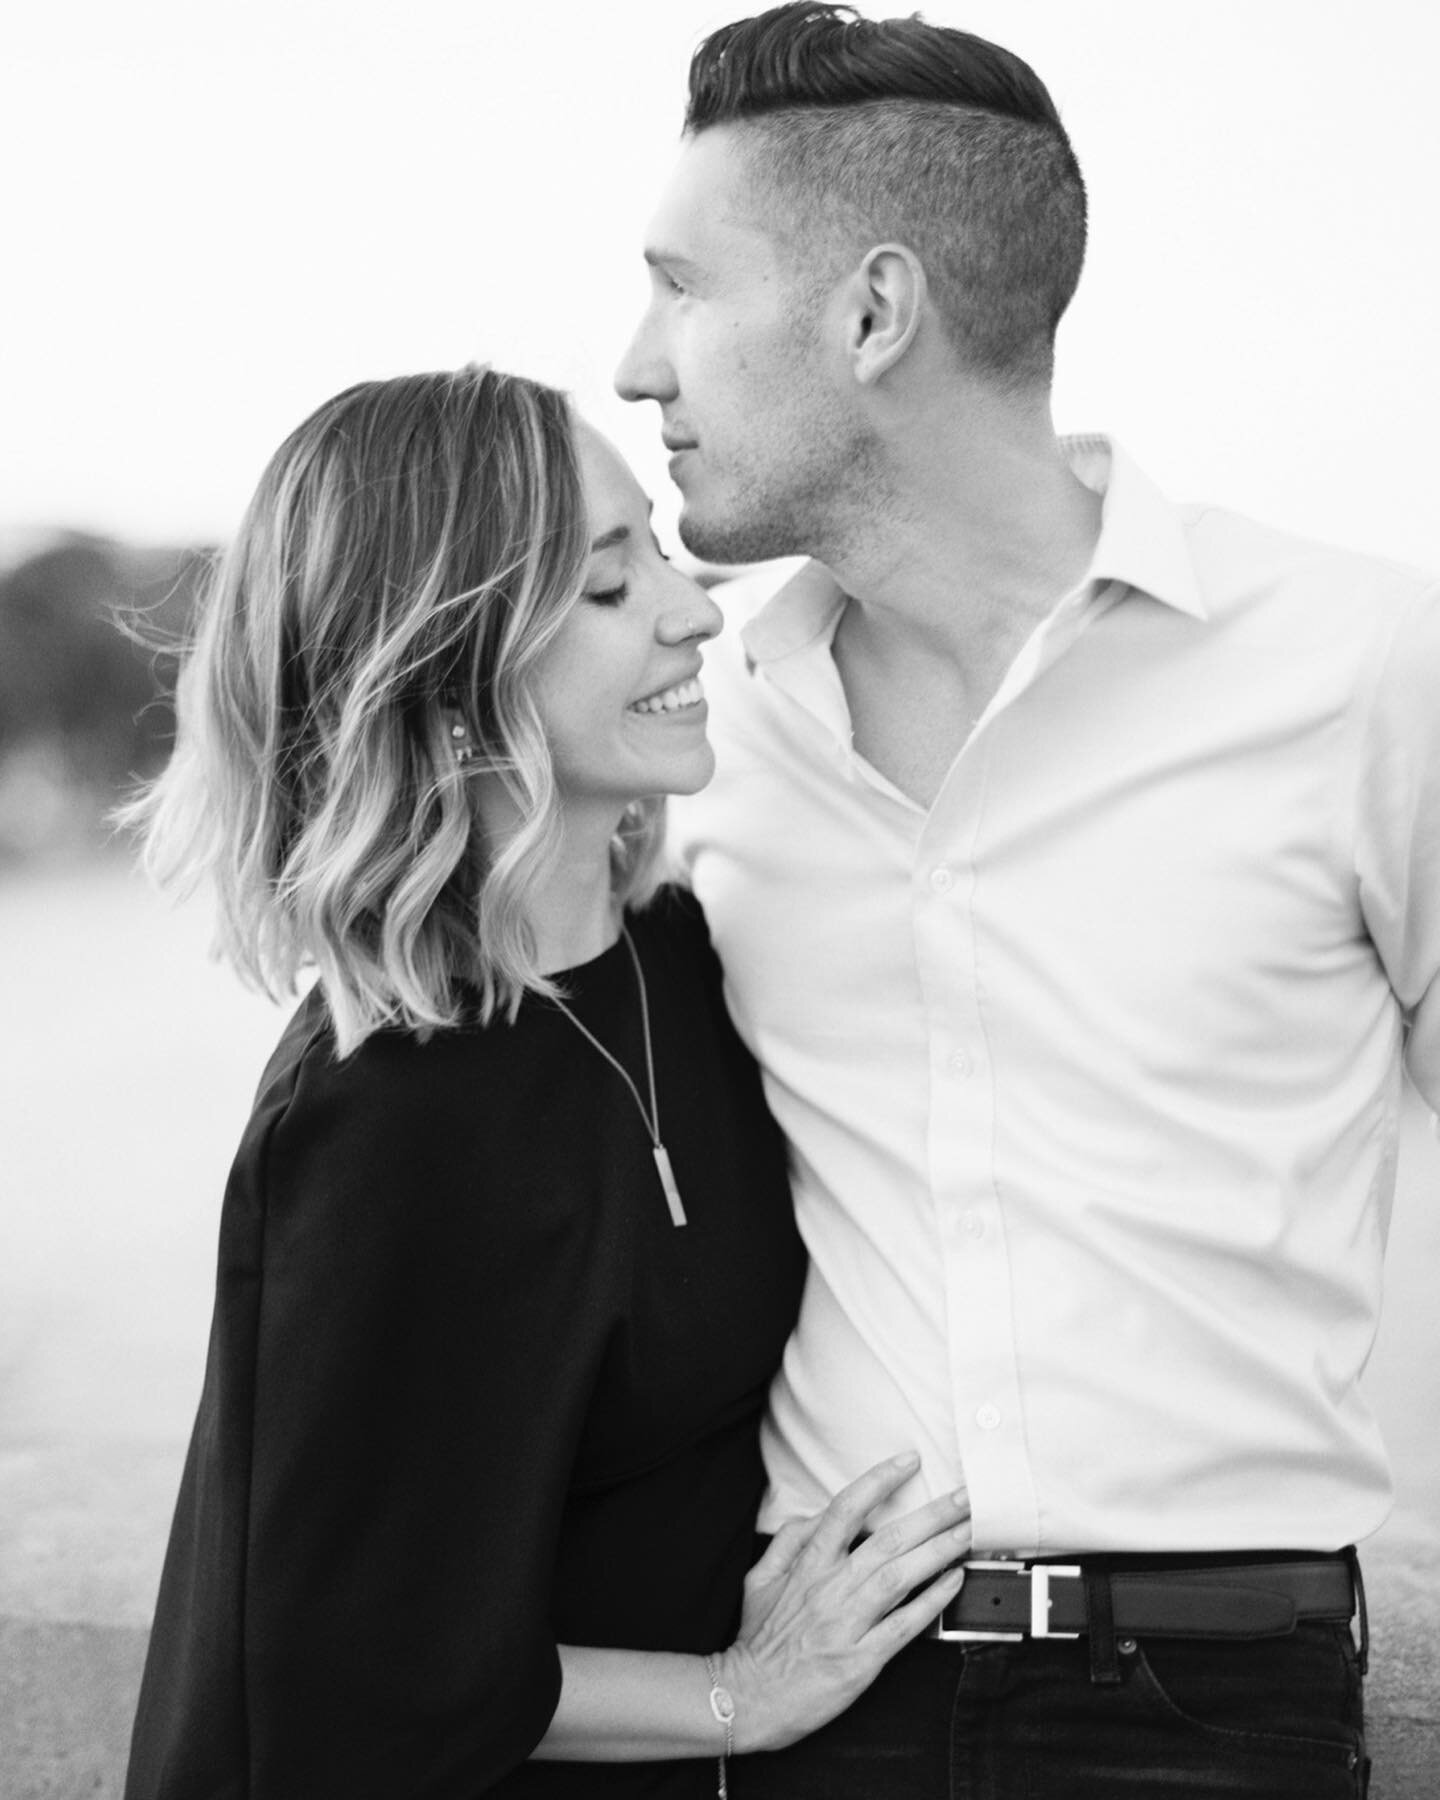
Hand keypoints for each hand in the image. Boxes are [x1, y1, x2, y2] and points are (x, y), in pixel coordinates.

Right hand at [715, 1453, 970, 1753]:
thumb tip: (815, 1515)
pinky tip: (954, 1581)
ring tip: (968, 1532)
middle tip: (965, 1497)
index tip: (909, 1462)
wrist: (751, 1698)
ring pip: (901, 1576)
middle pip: (888, 1540)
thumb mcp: (758, 1578)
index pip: (846, 1509)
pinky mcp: (861, 1660)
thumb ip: (788, 1541)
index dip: (879, 1480)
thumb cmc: (759, 1639)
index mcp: (808, 1565)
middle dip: (932, 1515)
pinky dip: (931, 1601)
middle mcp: (831, 1588)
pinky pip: (904, 1625)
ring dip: (940, 1551)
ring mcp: (848, 1624)